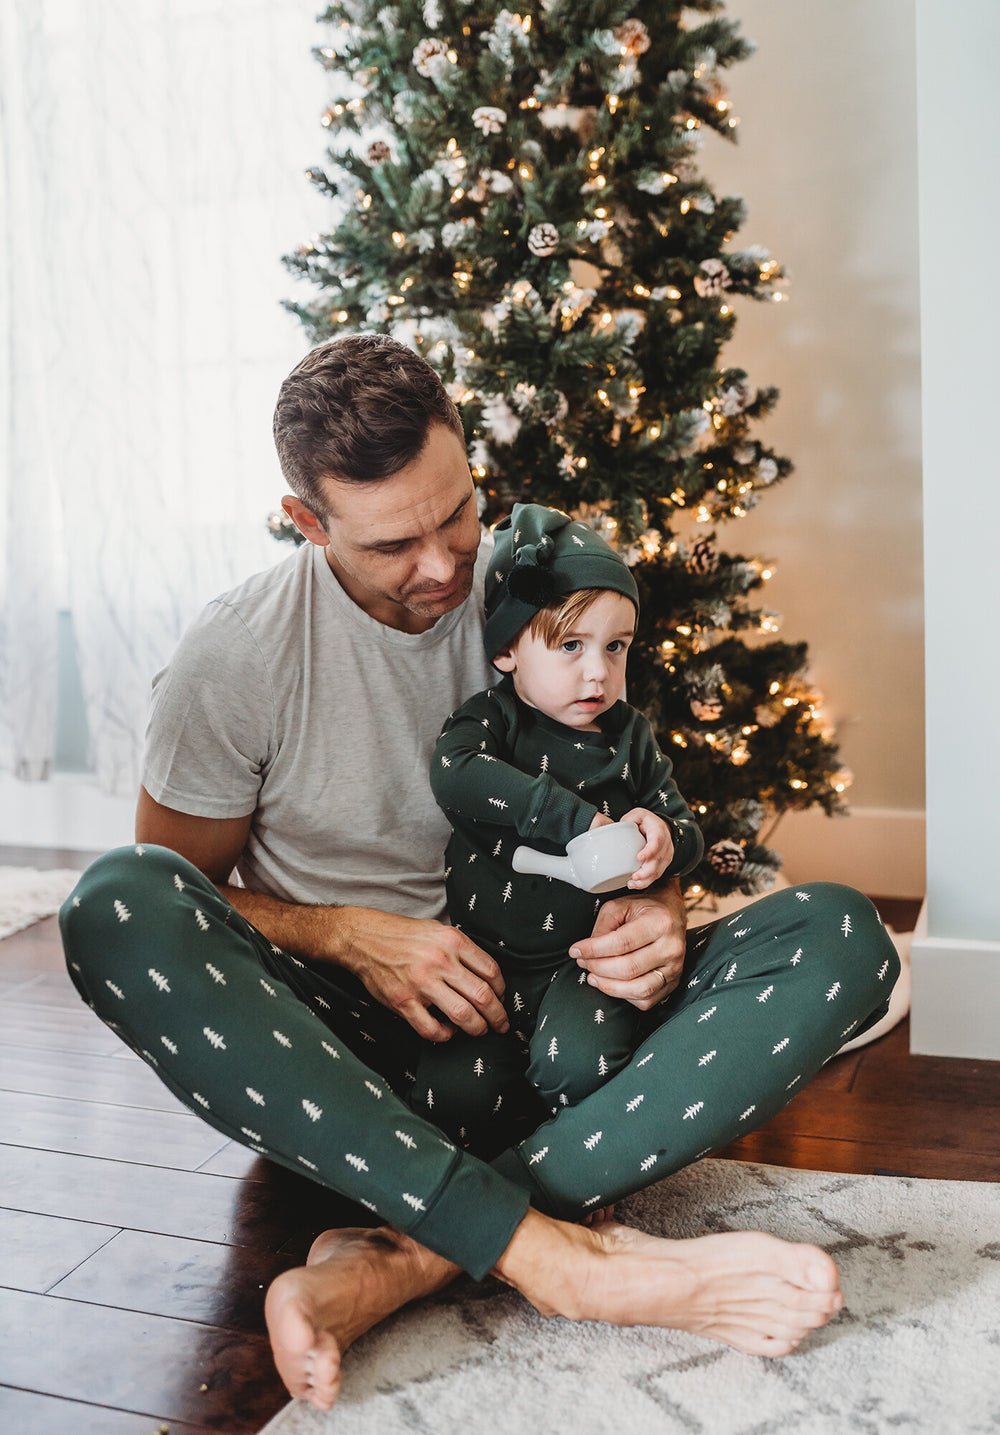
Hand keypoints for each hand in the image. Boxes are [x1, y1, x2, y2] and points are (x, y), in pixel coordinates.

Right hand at [335, 908, 508, 1042]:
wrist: (363, 938)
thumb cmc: (402, 935)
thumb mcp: (438, 930)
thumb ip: (461, 950)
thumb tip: (487, 976)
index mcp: (452, 941)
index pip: (491, 971)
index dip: (502, 990)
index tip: (501, 998)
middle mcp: (440, 961)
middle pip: (483, 996)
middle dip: (498, 1016)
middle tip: (501, 1025)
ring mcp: (421, 983)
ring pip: (463, 1015)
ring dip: (477, 1028)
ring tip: (480, 1031)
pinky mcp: (403, 1002)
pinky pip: (432, 1029)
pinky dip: (446, 1036)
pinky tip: (448, 1031)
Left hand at [569, 879, 686, 1009]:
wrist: (672, 913)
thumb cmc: (643, 909)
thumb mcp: (619, 906)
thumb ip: (602, 927)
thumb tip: (587, 953)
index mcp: (660, 922)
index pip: (621, 943)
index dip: (594, 950)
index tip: (575, 951)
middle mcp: (672, 947)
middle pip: (628, 968)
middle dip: (598, 968)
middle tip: (583, 963)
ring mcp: (675, 968)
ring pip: (638, 989)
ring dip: (609, 987)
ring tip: (593, 977)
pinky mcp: (673, 982)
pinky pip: (646, 1000)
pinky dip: (624, 996)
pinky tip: (612, 984)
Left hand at [619, 807, 673, 888]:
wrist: (662, 828)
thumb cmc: (648, 822)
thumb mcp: (639, 814)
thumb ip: (629, 819)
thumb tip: (618, 828)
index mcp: (659, 831)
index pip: (657, 842)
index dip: (649, 851)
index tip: (639, 858)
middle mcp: (666, 845)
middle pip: (658, 861)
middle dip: (646, 872)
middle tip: (633, 877)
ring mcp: (666, 856)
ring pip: (658, 871)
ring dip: (645, 880)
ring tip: (631, 883)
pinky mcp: (663, 864)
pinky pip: (656, 875)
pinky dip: (646, 881)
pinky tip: (635, 884)